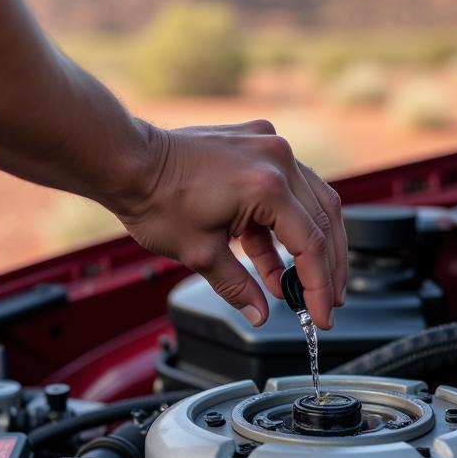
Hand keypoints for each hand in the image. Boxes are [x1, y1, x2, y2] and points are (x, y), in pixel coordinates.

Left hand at [115, 119, 346, 328]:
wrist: (128, 160)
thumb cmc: (156, 199)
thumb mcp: (201, 254)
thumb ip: (238, 287)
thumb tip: (259, 313)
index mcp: (268, 187)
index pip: (310, 245)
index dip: (318, 286)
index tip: (321, 314)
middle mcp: (277, 158)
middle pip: (323, 219)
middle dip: (328, 265)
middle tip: (328, 300)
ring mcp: (269, 145)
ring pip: (313, 198)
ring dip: (314, 241)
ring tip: (308, 280)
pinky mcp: (258, 142)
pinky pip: (290, 183)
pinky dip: (289, 219)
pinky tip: (278, 255)